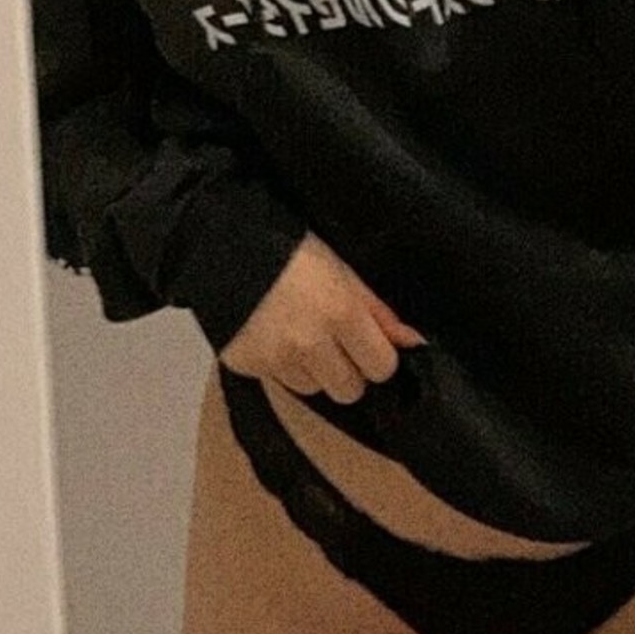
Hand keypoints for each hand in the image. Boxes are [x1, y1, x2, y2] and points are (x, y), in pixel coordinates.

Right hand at [217, 230, 427, 404]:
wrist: (220, 243)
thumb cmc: (290, 246)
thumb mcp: (341, 267)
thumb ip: (377, 309)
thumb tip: (414, 341)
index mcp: (341, 313)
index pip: (382, 367)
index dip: (377, 355)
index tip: (366, 341)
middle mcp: (310, 343)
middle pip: (349, 390)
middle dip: (347, 371)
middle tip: (335, 343)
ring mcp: (276, 359)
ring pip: (313, 389)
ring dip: (313, 370)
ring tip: (300, 336)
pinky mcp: (247, 367)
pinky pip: (279, 381)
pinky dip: (282, 366)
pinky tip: (273, 336)